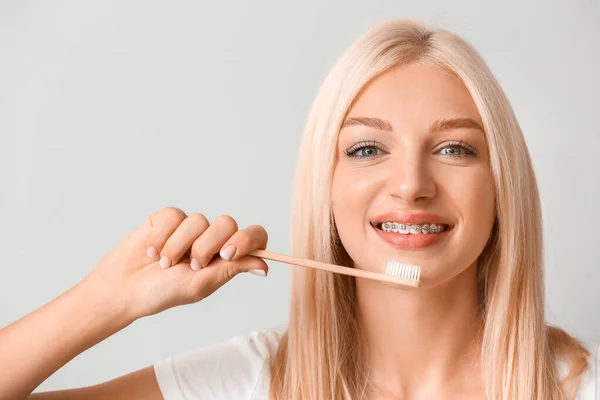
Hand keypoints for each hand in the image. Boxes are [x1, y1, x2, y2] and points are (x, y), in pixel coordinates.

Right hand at [83, 207, 268, 321]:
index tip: (227, 253)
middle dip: (207, 245)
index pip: (253, 236)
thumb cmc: (164, 292)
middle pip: (227, 223)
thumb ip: (232, 269)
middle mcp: (211, 238)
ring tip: (163, 264)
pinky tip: (151, 251)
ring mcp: (189, 227)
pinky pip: (174, 216)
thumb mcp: (201, 284)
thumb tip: (264, 267)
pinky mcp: (167, 218)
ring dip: (178, 246)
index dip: (246, 239)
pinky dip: (161, 237)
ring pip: (198, 219)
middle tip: (190, 265)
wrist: (124, 288)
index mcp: (226, 256)